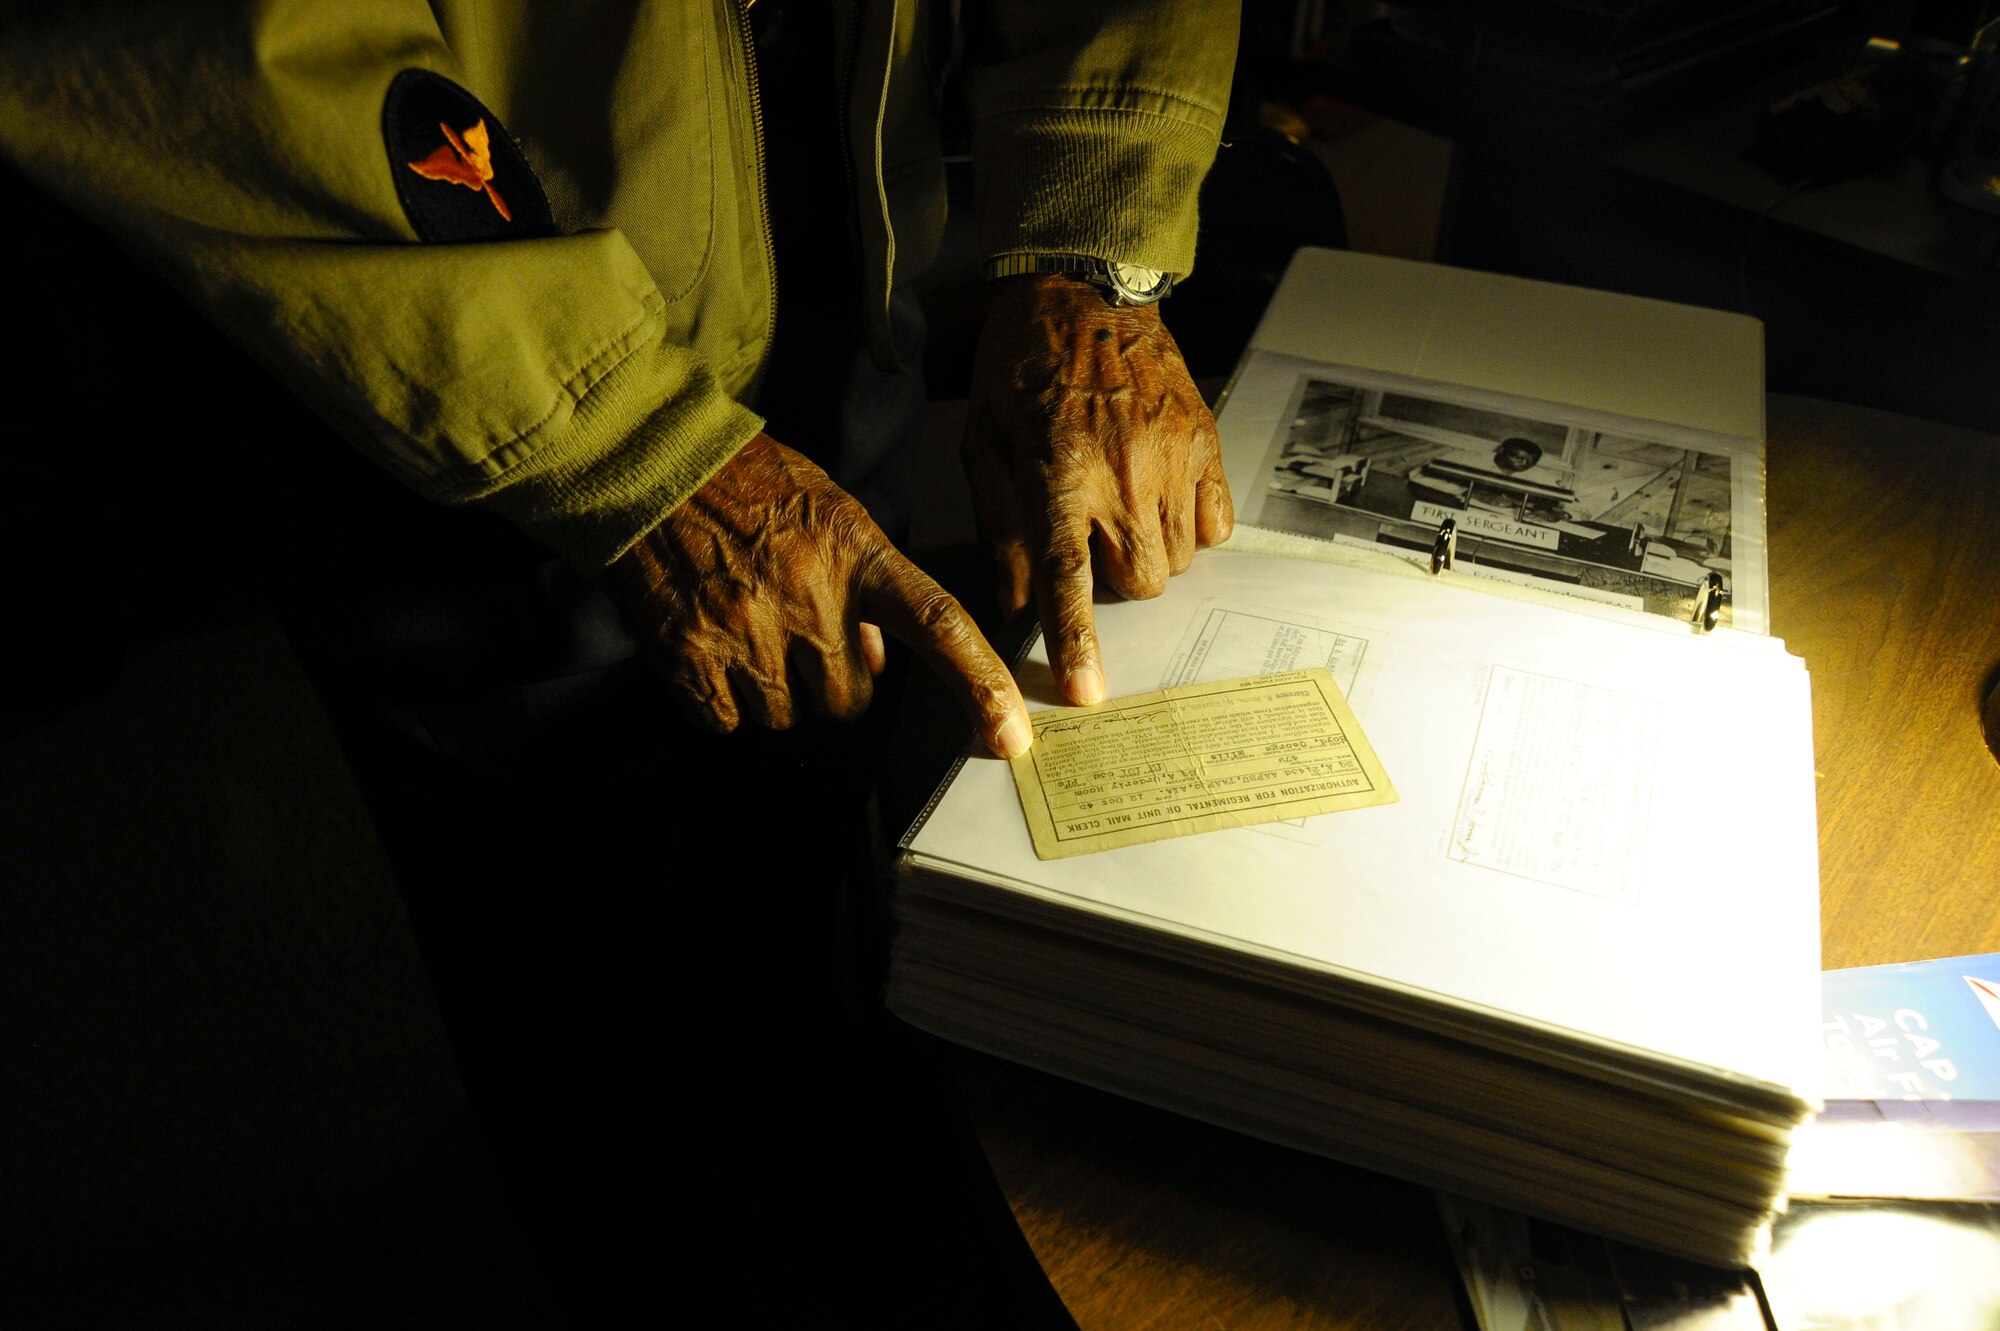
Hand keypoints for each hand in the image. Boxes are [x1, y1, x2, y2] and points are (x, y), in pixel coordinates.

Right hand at [607, 433, 1030, 757]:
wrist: (648, 465)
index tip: (1011, 735)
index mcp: (856, 553)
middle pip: (850, 701)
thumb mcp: (829, 513)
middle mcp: (810, 597)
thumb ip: (867, 585)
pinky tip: (709, 646)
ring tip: (745, 627)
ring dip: (772, 690)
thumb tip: (880, 662)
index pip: (939, 625)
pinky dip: (720, 699)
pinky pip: (726, 721)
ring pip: (786, 717)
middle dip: (828, 682)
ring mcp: (748, 630)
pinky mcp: (690, 655)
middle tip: (794, 634)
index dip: (981, 684)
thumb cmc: (747, 484)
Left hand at [963, 275, 1232, 705]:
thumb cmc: (1021, 365)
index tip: (1090, 693)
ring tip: (1124, 510)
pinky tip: (1162, 498)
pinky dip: (1192, 528)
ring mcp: (1173, 460)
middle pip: (1139, 584)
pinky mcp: (1207, 444)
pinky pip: (1215, 525)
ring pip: (1178, 561)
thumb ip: (1000, 524)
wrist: (1086, 288)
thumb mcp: (983, 441)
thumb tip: (1013, 600)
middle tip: (1093, 542)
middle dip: (1115, 584)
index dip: (1078, 640)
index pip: (1068, 576)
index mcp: (1059, 474)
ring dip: (1151, 556)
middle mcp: (1123, 475)